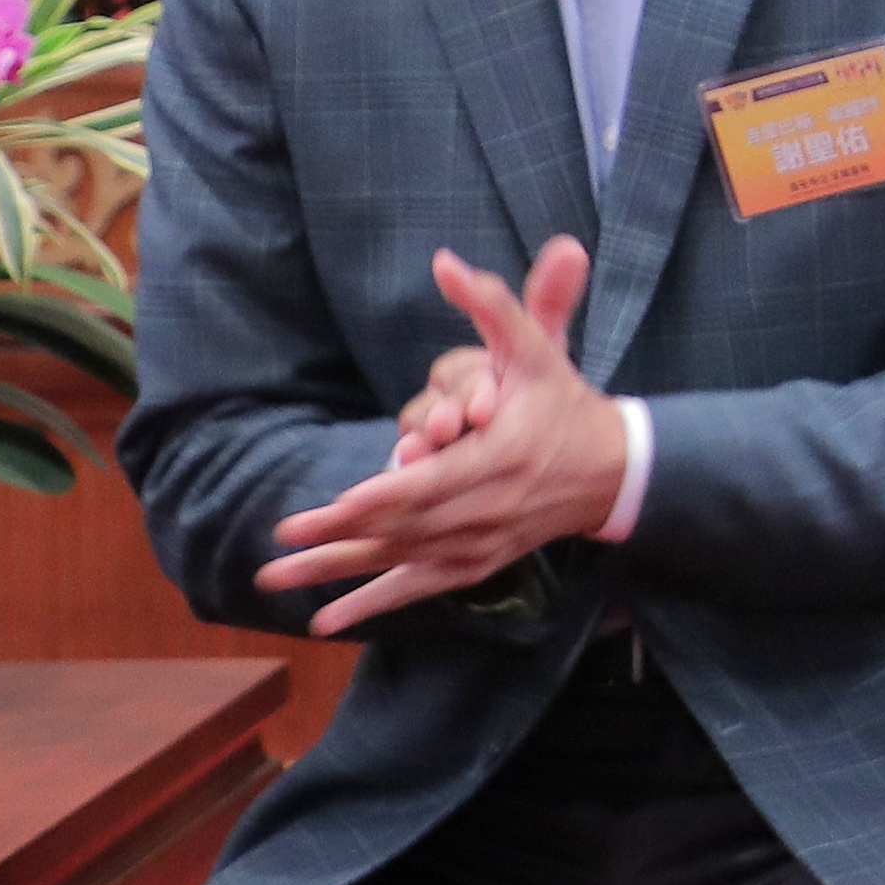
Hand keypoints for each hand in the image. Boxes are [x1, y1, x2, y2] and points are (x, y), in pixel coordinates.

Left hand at [262, 240, 628, 628]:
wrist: (610, 469)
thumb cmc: (563, 402)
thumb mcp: (535, 347)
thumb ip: (493, 304)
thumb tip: (446, 263)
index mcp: (500, 458)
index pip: (433, 484)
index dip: (383, 496)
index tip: (336, 505)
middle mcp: (487, 510)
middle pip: (405, 526)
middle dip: (340, 535)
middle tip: (283, 537)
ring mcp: (480, 543)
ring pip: (400, 561)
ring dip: (335, 572)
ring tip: (274, 579)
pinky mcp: (474, 563)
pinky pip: (417, 588)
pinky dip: (372, 606)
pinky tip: (326, 621)